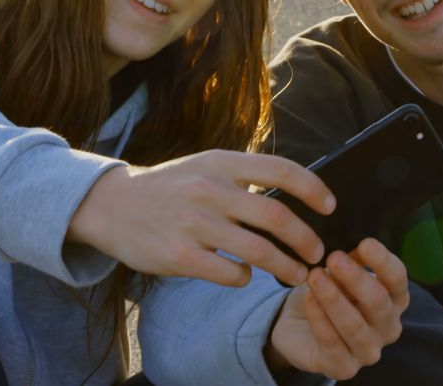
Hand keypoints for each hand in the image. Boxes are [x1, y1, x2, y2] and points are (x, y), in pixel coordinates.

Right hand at [66, 150, 333, 286]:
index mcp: (221, 163)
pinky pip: (229, 273)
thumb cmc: (169, 187)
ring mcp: (194, 223)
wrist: (112, 205)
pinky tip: (245, 276)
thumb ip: (244, 176)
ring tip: (298, 274)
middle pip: (277, 216)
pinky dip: (245, 279)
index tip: (330, 206)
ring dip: (287, 267)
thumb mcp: (205, 166)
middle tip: (318, 253)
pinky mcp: (179, 255)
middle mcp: (210, 189)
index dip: (313, 189)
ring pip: (259, 251)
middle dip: (306, 239)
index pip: (281, 170)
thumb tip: (296, 192)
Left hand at [266, 238, 408, 380]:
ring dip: (333, 298)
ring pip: (354, 325)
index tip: (365, 243)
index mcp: (394, 300)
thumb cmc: (328, 294)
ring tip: (315, 276)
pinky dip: (319, 318)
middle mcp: (388, 327)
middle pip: (379, 302)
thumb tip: (356, 246)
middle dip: (355, 278)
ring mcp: (368, 351)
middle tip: (334, 258)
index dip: (383, 262)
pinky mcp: (344, 368)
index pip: (398, 279)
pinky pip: (331, 342)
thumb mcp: (339, 273)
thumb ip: (351, 261)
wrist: (298, 327)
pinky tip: (308, 298)